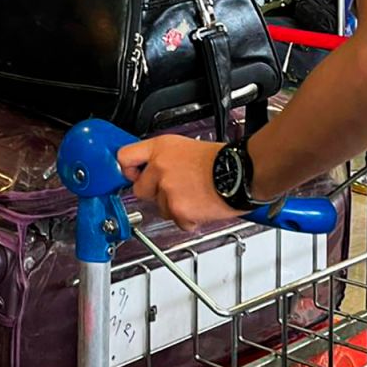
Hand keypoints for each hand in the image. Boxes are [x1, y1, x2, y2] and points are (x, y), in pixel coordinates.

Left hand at [117, 136, 241, 231]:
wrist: (242, 173)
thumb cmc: (222, 160)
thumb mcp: (187, 147)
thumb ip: (165, 158)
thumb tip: (152, 168)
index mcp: (161, 147)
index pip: (124, 157)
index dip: (128, 170)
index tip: (133, 174)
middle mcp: (160, 167)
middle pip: (138, 189)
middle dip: (154, 193)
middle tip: (174, 189)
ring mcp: (167, 189)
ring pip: (160, 208)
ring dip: (174, 206)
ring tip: (195, 195)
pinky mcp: (178, 209)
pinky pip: (176, 220)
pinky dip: (188, 219)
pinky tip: (201, 206)